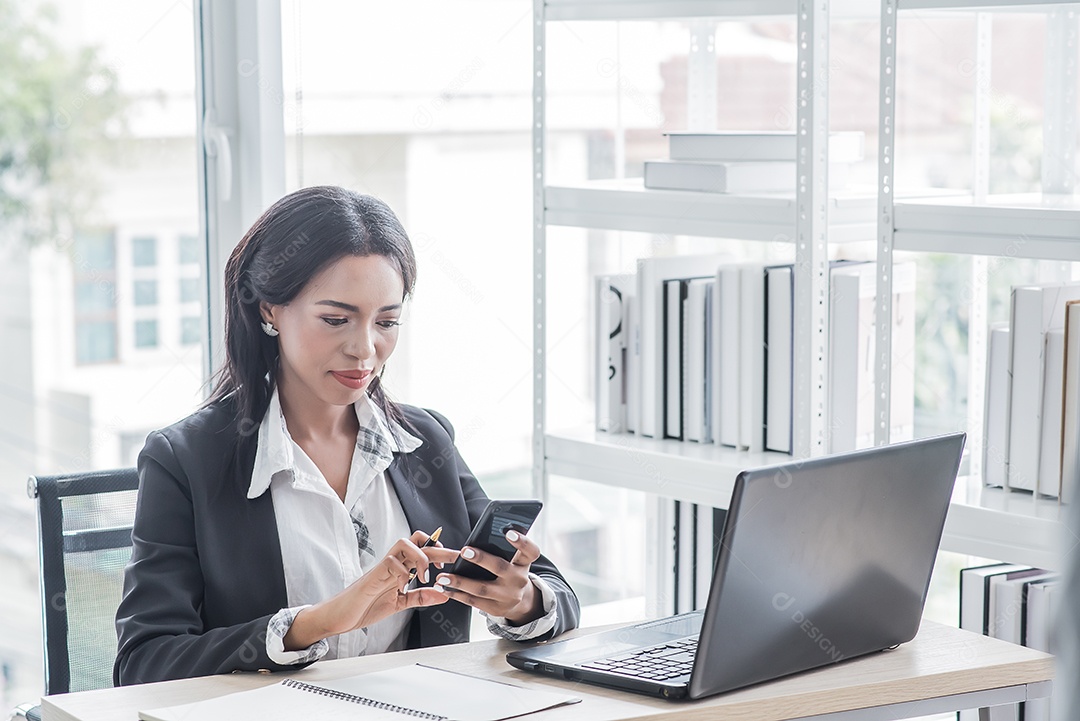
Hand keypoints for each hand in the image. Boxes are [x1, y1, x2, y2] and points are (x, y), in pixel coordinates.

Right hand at [284, 530, 458, 650]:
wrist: (339, 616)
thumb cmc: (365, 606)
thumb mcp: (399, 603)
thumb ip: (420, 597)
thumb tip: (443, 593)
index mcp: (399, 569)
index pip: (421, 549)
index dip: (438, 550)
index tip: (453, 560)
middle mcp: (392, 564)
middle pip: (417, 543)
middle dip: (439, 549)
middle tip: (454, 557)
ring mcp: (382, 568)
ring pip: (403, 544)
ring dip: (420, 556)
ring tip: (425, 575)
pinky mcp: (372, 576)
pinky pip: (389, 563)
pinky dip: (402, 572)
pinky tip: (405, 585)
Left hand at [433, 529, 544, 625]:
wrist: (518, 601)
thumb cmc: (510, 572)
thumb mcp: (514, 560)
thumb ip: (503, 549)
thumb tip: (483, 533)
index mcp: (524, 563)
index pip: (530, 551)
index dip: (522, 542)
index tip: (509, 533)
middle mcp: (519, 580)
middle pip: (500, 568)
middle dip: (481, 559)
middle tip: (464, 551)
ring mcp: (508, 596)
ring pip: (481, 588)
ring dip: (460, 582)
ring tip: (442, 577)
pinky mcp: (496, 609)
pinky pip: (473, 601)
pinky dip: (457, 594)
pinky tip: (445, 588)